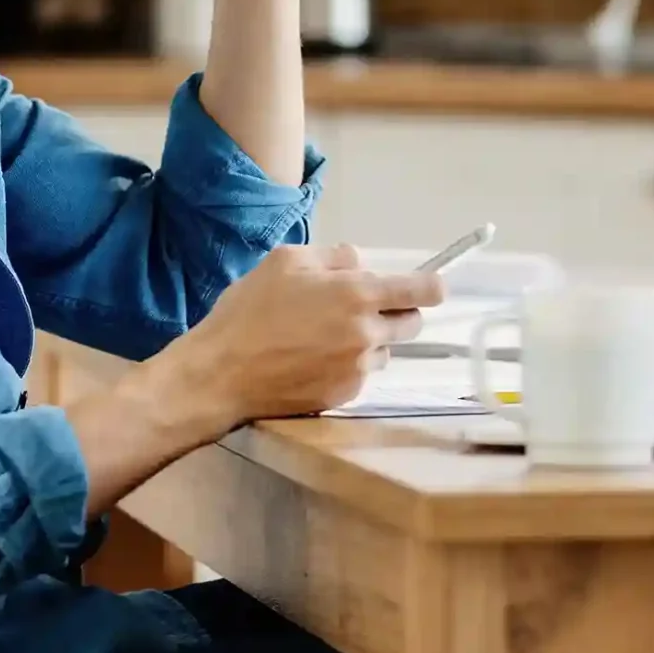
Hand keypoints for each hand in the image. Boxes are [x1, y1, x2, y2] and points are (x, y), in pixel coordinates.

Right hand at [148, 245, 445, 435]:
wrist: (221, 372)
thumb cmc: (249, 311)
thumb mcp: (285, 262)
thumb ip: (331, 257)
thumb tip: (358, 262)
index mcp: (357, 295)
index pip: (423, 291)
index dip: (432, 286)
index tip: (429, 287)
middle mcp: (367, 333)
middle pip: (412, 324)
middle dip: (395, 313)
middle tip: (360, 309)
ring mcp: (358, 368)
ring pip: (385, 350)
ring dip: (368, 341)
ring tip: (325, 337)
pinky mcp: (345, 395)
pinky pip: (361, 374)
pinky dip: (347, 365)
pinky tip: (313, 360)